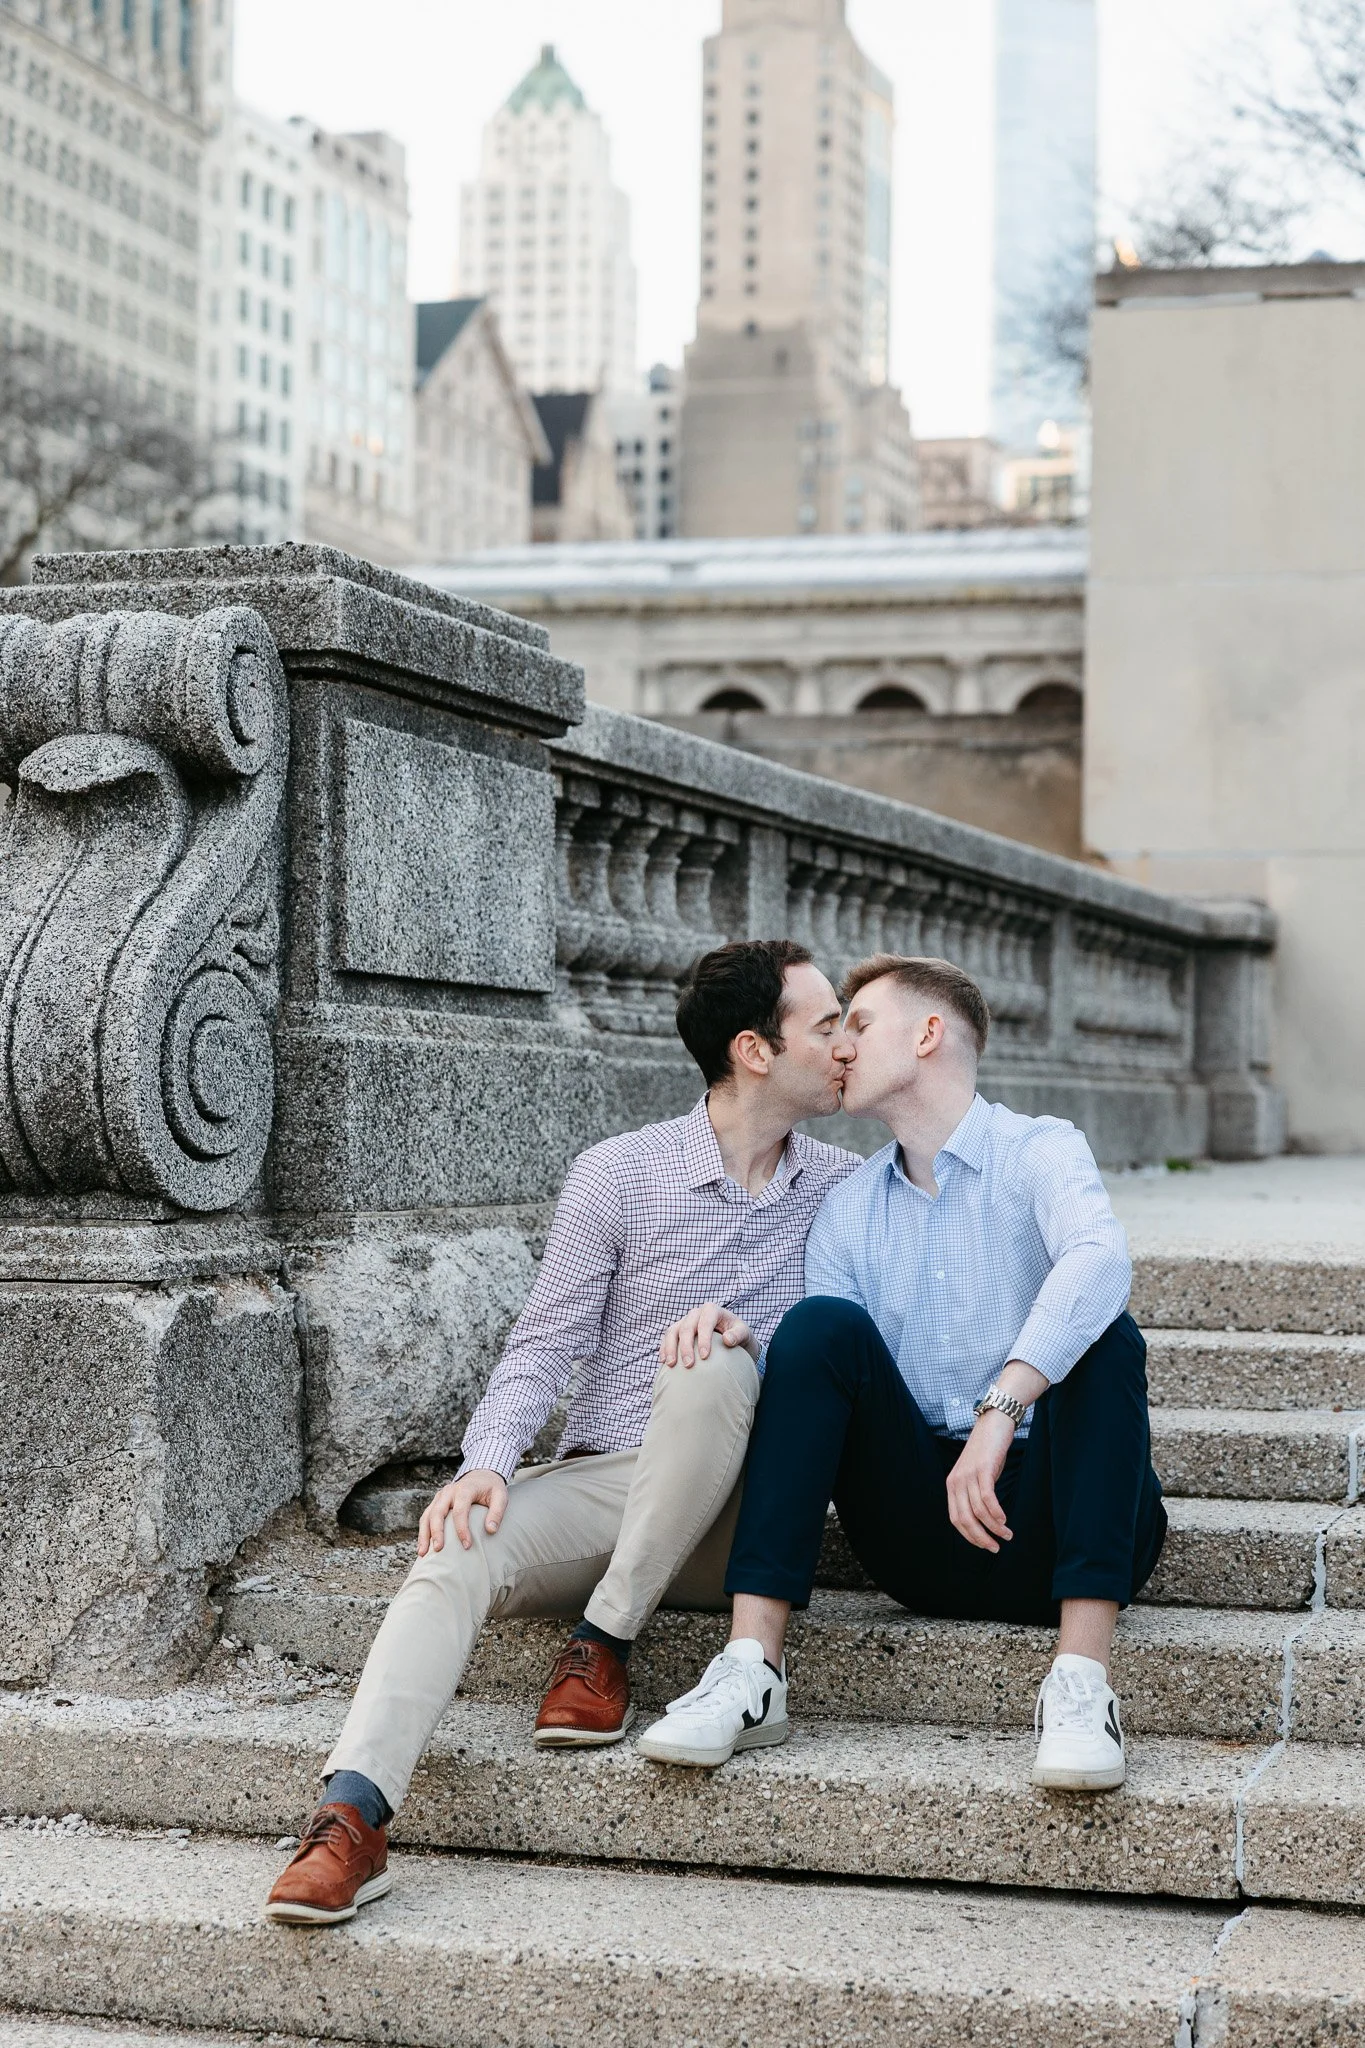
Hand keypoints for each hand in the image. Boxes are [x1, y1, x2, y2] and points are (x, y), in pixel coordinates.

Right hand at [417, 1469, 507, 1555]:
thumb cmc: (491, 1489)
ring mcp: (440, 1497)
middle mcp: (449, 1492)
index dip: (462, 1529)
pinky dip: (423, 1532)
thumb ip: (497, 1512)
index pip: (460, 1511)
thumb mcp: (500, 1496)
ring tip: (423, 1553)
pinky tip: (423, 1547)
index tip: (467, 1545)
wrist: (481, 1475)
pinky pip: (426, 1517)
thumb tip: (491, 1530)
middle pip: (438, 1512)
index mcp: (464, 1489)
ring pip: (427, 1515)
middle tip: (438, 1549)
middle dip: (437, 1532)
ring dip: (424, 1534)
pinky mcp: (436, 1502)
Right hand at [659, 1302, 756, 1367]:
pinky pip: (667, 1337)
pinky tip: (663, 1362)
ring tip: (671, 1364)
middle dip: (686, 1346)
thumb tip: (727, 1340)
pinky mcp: (677, 1330)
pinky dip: (664, 1348)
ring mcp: (685, 1321)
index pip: (705, 1322)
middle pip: (687, 1327)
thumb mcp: (744, 1332)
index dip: (704, 1338)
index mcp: (712, 1310)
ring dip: (670, 1347)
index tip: (705, 1356)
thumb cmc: (737, 1334)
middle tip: (689, 1365)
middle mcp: (696, 1313)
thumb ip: (738, 1334)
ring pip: (672, 1331)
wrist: (729, 1336)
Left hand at [946, 1410, 1016, 1552]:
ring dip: (994, 1527)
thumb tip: (984, 1519)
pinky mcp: (983, 1468)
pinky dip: (995, 1511)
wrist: (993, 1424)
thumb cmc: (987, 1452)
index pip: (956, 1519)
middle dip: (981, 1538)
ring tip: (1008, 1534)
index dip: (970, 1536)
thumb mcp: (977, 1475)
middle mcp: (957, 1481)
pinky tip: (1004, 1519)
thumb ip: (975, 1494)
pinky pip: (987, 1496)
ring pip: (978, 1510)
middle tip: (996, 1547)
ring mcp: (968, 1474)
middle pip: (965, 1519)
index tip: (985, 1545)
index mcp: (952, 1485)